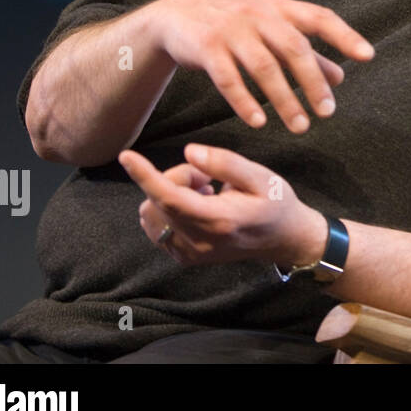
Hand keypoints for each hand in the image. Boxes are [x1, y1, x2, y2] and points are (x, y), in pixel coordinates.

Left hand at [122, 143, 326, 267]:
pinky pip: (156, 227)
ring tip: (204, 192)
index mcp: (218, 220)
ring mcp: (188, 254)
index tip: (126, 156)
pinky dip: (168, 210)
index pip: (170, 198)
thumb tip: (189, 152)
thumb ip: (225, 163)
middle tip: (208, 177)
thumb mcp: (261, 176)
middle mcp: (198, 242)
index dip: (145, 176)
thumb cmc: (276, 204)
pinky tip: (196, 206)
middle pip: (158, 201)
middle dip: (175, 179)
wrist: (284, 240)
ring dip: (169, 195)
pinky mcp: (184, 258)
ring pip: (152, 215)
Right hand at [147, 0, 374, 133]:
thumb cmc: (237, 25)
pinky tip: (259, 122)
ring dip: (284, 99)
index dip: (345, 36)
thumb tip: (341, 78)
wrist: (178, 16)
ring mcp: (231, 30)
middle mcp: (259, 14)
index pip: (320, 17)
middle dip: (313, 82)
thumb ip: (307, 53)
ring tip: (300, 126)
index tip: (368, 56)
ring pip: (264, 66)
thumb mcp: (272, 31)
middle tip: (328, 113)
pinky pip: (228, 78)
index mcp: (281, 8)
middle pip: (294, 48)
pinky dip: (244, 101)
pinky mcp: (206, 47)